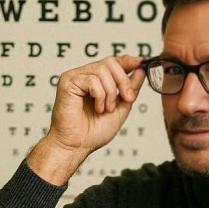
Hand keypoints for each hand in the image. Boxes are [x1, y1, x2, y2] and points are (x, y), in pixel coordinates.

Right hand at [27, 55, 146, 184]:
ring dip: (110, 93)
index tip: (141, 62)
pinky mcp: (67, 82)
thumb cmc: (93, 132)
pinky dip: (99, 96)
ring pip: (102, 70)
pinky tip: (97, 108)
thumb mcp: (120, 108)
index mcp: (95, 81)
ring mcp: (75, 77)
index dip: (127, 61)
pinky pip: (91, 80)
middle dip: (123, 80)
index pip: (112, 62)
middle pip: (109, 62)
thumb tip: (141, 70)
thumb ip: (130, 89)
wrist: (77, 146)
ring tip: (106, 109)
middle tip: (127, 98)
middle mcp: (84, 76)